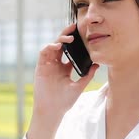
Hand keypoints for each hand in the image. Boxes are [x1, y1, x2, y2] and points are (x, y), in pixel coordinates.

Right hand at [26, 23, 99, 138]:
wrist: (52, 111)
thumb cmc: (65, 101)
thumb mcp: (79, 87)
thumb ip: (87, 76)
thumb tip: (97, 65)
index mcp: (65, 68)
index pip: (70, 51)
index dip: (75, 43)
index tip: (83, 35)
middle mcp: (56, 65)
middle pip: (61, 45)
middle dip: (67, 35)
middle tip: (75, 27)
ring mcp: (48, 65)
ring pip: (52, 46)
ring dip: (59, 40)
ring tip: (69, 39)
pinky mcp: (40, 67)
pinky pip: (44, 53)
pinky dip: (49, 47)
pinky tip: (57, 46)